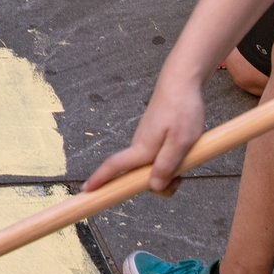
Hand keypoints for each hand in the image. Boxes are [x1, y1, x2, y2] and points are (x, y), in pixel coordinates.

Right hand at [84, 77, 205, 195]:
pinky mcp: (152, 135)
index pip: (114, 166)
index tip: (86, 191)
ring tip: (186, 158)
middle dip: (155, 185)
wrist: (182, 82)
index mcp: (142, 148)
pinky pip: (156, 156)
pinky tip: (184, 149)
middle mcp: (139, 145)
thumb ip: (167, 165)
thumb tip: (153, 187)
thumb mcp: (181, 141)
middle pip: (137, 175)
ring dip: (165, 172)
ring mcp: (145, 140)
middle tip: (180, 180)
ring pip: (149, 166)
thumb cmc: (182, 109)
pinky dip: (167, 160)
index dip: (99, 179)